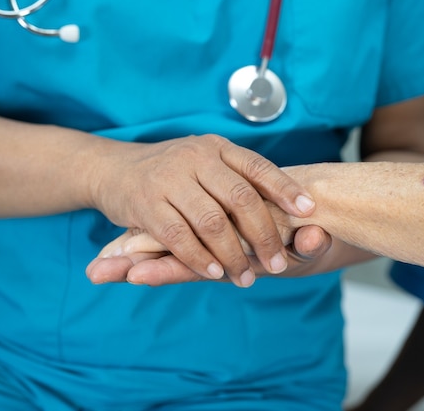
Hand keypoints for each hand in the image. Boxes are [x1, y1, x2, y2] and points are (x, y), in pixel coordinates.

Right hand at [89, 134, 315, 286]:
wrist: (114, 169)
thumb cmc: (170, 172)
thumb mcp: (203, 161)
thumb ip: (234, 176)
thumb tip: (286, 201)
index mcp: (216, 147)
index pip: (258, 166)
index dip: (285, 189)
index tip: (309, 211)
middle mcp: (195, 157)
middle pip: (241, 199)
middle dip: (264, 235)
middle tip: (278, 264)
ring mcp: (168, 179)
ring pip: (212, 222)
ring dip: (232, 255)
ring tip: (245, 277)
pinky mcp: (145, 203)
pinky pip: (178, 236)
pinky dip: (198, 259)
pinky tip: (212, 273)